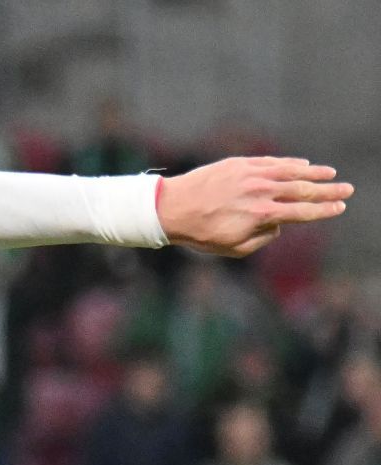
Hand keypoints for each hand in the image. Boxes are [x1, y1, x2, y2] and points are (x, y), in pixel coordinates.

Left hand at [158, 156, 351, 257]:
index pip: (302, 212)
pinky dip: (290, 163)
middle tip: (347, 190)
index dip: (323, 210)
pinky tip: (302, 165)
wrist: (172, 208)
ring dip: (314, 174)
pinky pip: (272, 162)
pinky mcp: (240, 163)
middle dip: (328, 191)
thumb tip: (279, 225)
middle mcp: (262, 191)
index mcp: (262, 214)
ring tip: (330, 175)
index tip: (338, 208)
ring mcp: (252, 174)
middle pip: (303, 190)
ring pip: (291, 171)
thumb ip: (262, 238)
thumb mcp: (232, 247)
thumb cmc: (200, 233)